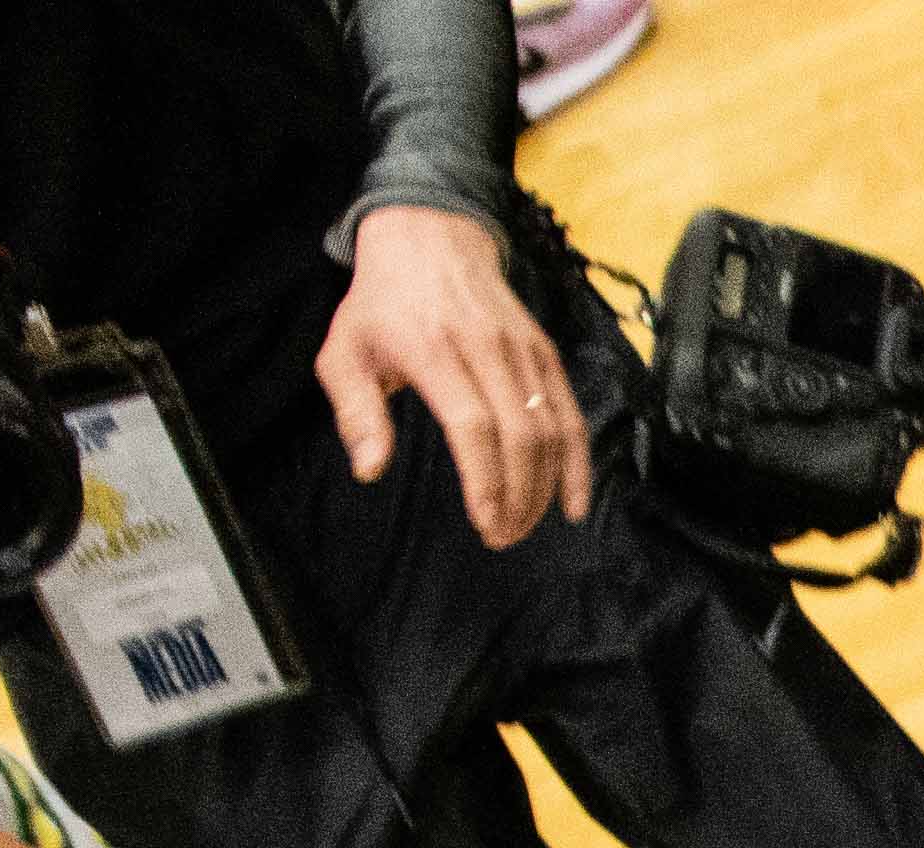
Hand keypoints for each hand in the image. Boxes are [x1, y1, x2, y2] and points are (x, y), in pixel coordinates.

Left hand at [316, 209, 593, 552]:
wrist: (428, 236)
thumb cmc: (381, 303)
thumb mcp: (344, 350)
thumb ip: (356, 412)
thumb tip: (370, 469)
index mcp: (433, 350)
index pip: (473, 426)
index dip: (485, 481)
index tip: (485, 522)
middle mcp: (486, 349)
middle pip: (520, 436)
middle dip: (518, 497)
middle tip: (501, 535)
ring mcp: (522, 350)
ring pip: (550, 430)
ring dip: (545, 488)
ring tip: (527, 524)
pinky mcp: (545, 352)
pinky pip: (571, 414)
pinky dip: (579, 463)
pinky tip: (573, 501)